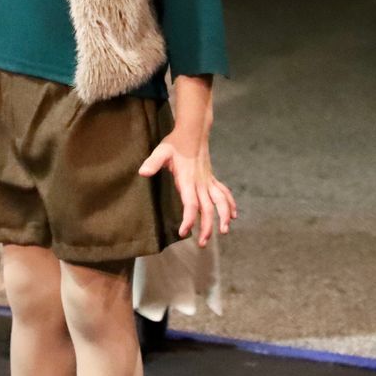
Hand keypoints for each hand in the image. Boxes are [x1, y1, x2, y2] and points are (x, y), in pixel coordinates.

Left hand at [139, 121, 238, 247]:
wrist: (192, 132)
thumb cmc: (175, 143)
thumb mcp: (161, 151)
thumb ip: (153, 162)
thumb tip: (142, 172)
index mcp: (188, 180)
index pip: (191, 204)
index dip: (188, 219)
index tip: (184, 233)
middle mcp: (201, 183)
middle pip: (208, 209)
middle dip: (207, 227)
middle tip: (202, 243)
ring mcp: (208, 181)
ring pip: (220, 202)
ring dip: (223, 217)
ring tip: (224, 232)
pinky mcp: (211, 179)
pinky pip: (224, 193)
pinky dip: (230, 204)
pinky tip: (233, 215)